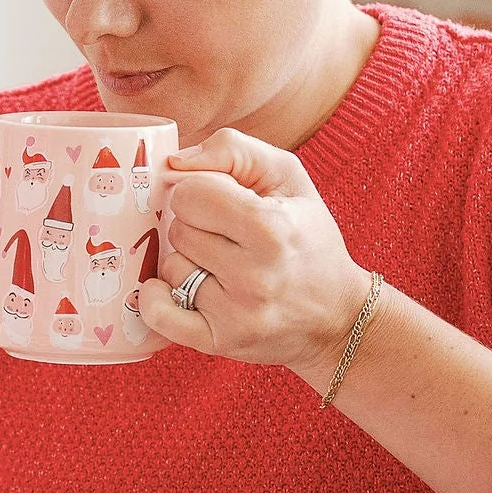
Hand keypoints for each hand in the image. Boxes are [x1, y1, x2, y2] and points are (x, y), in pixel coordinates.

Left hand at [138, 127, 371, 390]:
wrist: (336, 316)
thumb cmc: (308, 238)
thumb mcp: (288, 178)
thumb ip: (233, 150)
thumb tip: (175, 162)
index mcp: (271, 227)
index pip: (191, 195)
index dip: (198, 192)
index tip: (217, 201)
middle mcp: (254, 274)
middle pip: (178, 230)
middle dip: (194, 226)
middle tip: (224, 236)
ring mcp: (236, 313)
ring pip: (170, 267)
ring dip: (186, 261)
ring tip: (219, 265)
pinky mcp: (220, 342)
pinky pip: (159, 315)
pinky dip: (155, 299)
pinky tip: (170, 288)